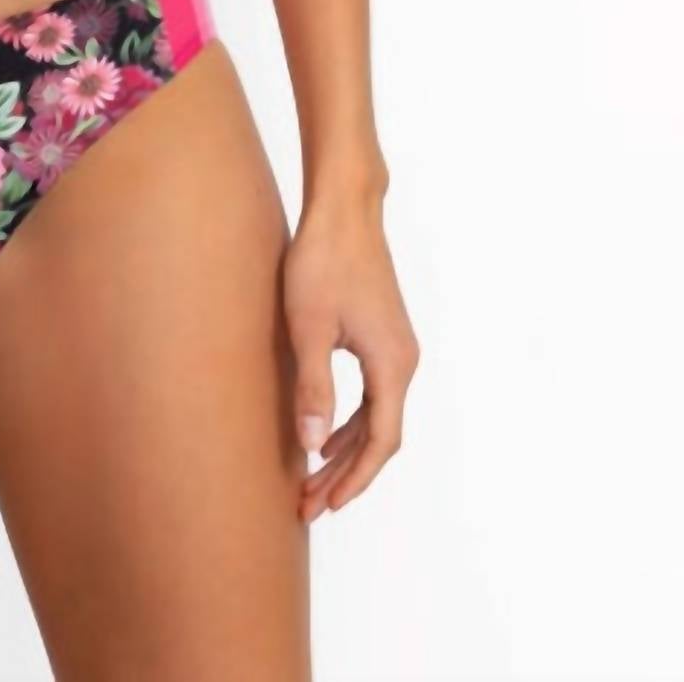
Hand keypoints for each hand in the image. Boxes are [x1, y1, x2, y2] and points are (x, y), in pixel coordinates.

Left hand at [283, 190, 419, 520]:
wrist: (344, 208)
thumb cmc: (323, 261)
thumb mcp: (309, 326)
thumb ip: (314, 387)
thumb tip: (313, 446)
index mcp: (392, 364)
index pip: (380, 440)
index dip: (354, 477)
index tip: (327, 504)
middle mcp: (403, 360)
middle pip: (379, 434)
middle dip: (345, 472)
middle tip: (309, 503)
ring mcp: (395, 346)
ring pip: (375, 414)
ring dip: (344, 446)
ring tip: (310, 477)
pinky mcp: (382, 333)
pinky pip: (371, 392)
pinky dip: (348, 418)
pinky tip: (322, 429)